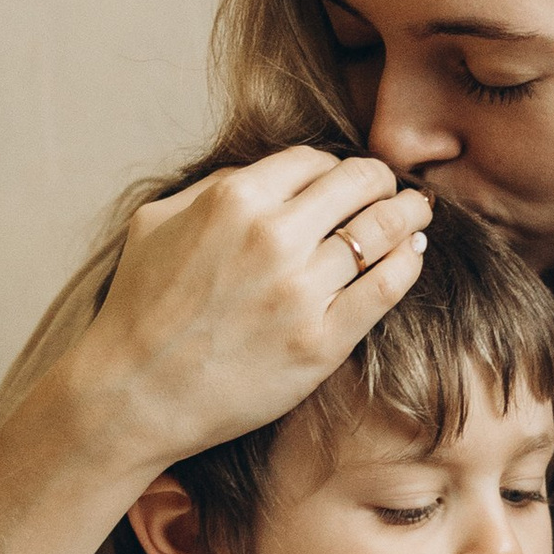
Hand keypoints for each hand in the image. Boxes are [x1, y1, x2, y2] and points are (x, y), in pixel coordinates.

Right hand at [74, 149, 434, 467]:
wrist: (135, 394)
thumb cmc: (140, 307)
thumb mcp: (157, 221)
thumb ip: (214, 185)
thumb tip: (271, 173)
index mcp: (233, 200)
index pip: (315, 160)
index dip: (336, 165)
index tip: (346, 178)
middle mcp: (273, 237)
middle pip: (359, 184)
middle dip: (381, 180)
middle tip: (392, 189)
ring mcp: (301, 291)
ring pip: (383, 230)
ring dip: (408, 215)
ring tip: (418, 214)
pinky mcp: (323, 341)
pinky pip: (388, 287)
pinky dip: (408, 263)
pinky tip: (412, 255)